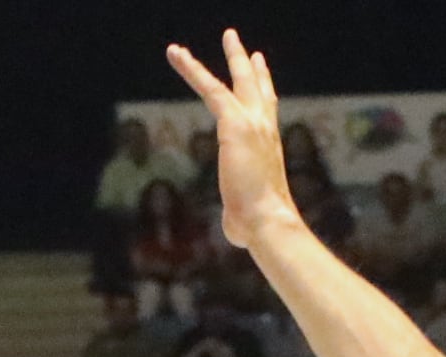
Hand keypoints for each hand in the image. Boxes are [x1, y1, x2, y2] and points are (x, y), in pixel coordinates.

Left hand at [167, 31, 297, 250]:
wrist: (267, 221)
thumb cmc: (258, 227)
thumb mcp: (246, 219)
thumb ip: (240, 218)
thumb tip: (239, 233)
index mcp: (269, 149)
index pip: (267, 115)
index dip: (265, 93)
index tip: (263, 75)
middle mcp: (265, 130)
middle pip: (259, 91)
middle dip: (253, 69)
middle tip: (250, 50)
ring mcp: (252, 123)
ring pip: (236, 81)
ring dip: (231, 55)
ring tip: (227, 34)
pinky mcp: (233, 122)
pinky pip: (209, 86)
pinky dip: (190, 68)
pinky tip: (176, 53)